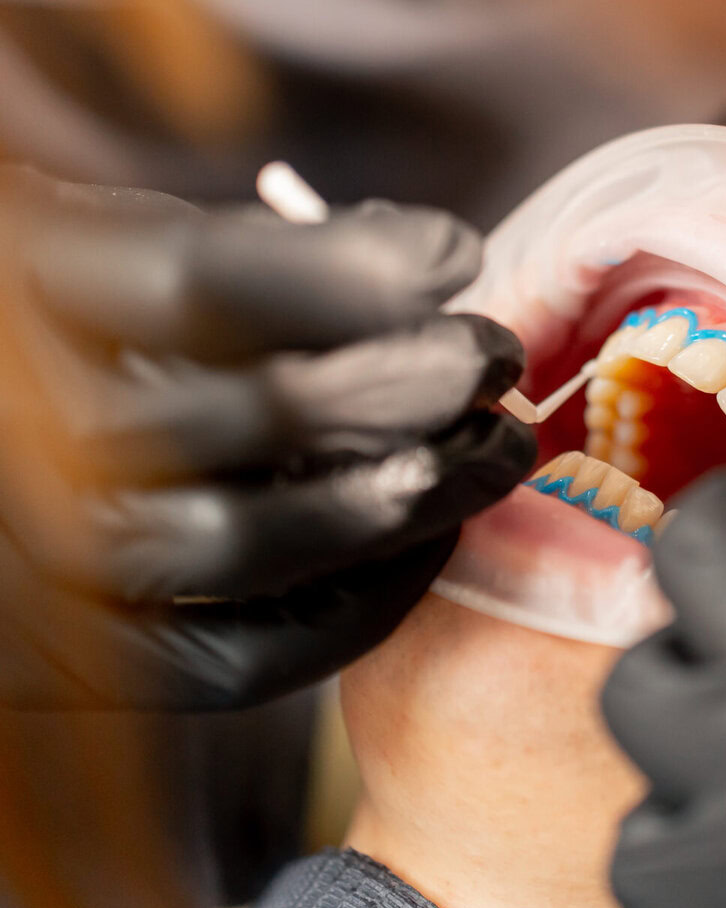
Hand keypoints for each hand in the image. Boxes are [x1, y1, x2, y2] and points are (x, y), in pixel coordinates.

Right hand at [0, 170, 534, 708]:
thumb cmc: (58, 326)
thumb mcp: (113, 244)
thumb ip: (245, 253)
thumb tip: (424, 274)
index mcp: (24, 289)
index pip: (210, 283)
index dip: (364, 272)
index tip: (454, 258)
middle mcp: (17, 433)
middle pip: (262, 414)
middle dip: (423, 381)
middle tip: (495, 359)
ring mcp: (32, 560)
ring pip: (256, 546)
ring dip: (415, 495)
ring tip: (488, 449)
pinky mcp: (65, 664)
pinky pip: (239, 660)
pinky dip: (361, 606)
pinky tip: (423, 540)